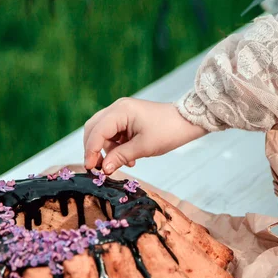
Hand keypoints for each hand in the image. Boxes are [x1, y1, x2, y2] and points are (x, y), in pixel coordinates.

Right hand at [83, 97, 207, 173]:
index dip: (91, 151)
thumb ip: (121, 157)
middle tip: (98, 168)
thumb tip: (104, 169)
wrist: (187, 121)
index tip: (90, 169)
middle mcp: (117, 108)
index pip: (97, 131)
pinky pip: (112, 134)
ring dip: (107, 150)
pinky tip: (128, 158)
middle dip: (94, 149)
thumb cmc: (168, 131)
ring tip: (123, 163)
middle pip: (94, 129)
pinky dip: (115, 147)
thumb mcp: (144, 147)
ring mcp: (121, 112)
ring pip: (102, 132)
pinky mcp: (126, 119)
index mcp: (121, 111)